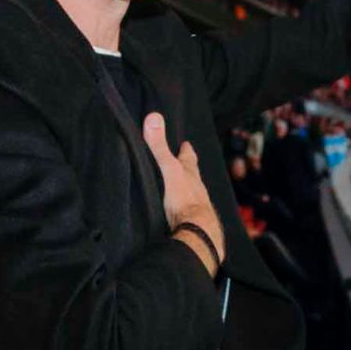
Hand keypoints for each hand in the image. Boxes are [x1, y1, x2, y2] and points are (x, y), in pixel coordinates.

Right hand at [142, 113, 224, 273]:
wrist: (197, 231)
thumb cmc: (184, 199)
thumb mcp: (169, 170)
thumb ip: (160, 148)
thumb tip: (153, 118)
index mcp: (190, 174)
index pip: (189, 157)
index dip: (186, 150)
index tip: (186, 143)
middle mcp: (195, 188)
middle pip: (192, 174)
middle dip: (187, 167)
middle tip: (185, 160)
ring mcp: (195, 204)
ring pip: (191, 191)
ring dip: (185, 187)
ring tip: (180, 185)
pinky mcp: (190, 220)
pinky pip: (184, 209)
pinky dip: (180, 206)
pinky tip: (177, 210)